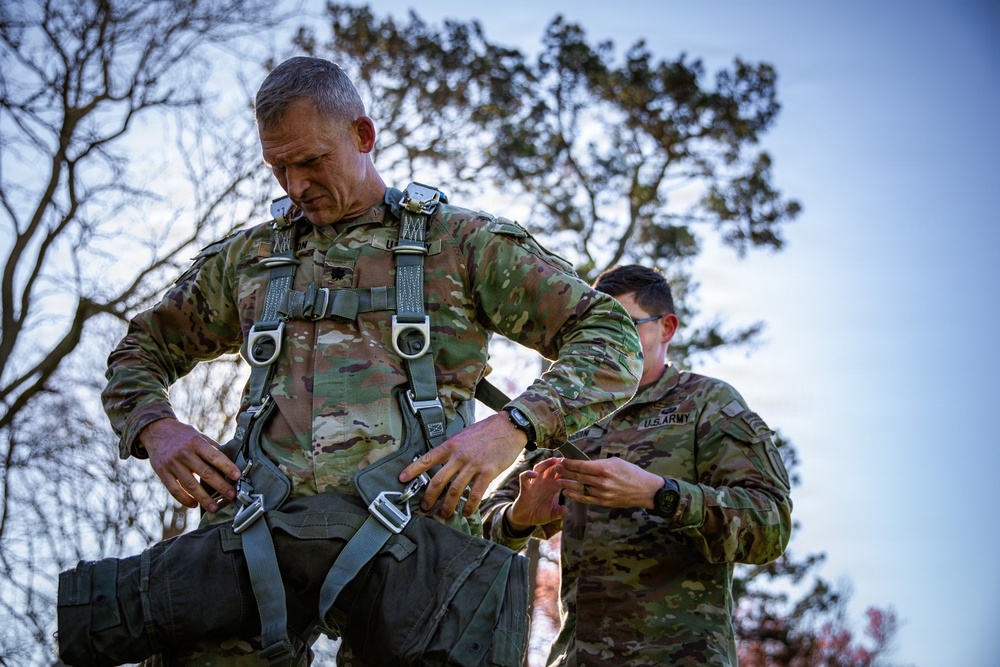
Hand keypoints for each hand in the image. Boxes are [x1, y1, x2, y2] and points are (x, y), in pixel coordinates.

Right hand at [140, 418, 241, 512]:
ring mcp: (172, 463)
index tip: (237, 476)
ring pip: (190, 485)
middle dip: (220, 486)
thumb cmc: (182, 434)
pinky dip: (184, 499)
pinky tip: (194, 505)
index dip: (227, 466)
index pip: (214, 456)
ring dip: (204, 498)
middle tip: (232, 495)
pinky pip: (174, 489)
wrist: (156, 430)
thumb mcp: (198, 435)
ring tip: (214, 507)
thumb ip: (213, 447)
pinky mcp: (161, 472)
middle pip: (205, 473)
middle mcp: (184, 453)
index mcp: (196, 442)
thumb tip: (233, 458)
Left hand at [400, 412, 525, 517]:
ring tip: (446, 514)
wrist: (509, 427)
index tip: (402, 479)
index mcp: (451, 445)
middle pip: (438, 480)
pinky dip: (469, 506)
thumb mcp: (465, 435)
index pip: (427, 459)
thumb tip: (443, 460)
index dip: (413, 470)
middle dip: (429, 497)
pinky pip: (475, 494)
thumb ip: (453, 448)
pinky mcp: (488, 472)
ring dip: (448, 506)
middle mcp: (459, 456)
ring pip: (454, 491)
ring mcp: (473, 465)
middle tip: (425, 507)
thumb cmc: (487, 430)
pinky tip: (467, 512)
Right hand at [507, 457, 567, 530]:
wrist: (526, 519)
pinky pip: (524, 477)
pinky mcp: (525, 487)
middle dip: (558, 463)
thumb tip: (565, 510)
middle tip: (566, 459)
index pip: (561, 475)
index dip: (567, 470)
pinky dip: (528, 473)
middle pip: (551, 468)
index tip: (575, 467)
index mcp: (553, 487)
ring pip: (539, 468)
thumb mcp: (552, 514)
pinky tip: (535, 474)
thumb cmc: (540, 513)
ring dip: (546, 463)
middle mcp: (544, 482)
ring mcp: (534, 483)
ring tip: (553, 460)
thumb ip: (559, 512)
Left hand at [553, 456, 662, 508]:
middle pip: (578, 477)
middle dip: (565, 472)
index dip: (569, 463)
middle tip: (556, 468)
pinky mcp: (604, 502)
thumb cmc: (631, 472)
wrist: (645, 490)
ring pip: (580, 488)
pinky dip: (575, 496)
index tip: (562, 460)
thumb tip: (584, 463)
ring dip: (567, 484)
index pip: (581, 465)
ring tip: (557, 480)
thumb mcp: (616, 462)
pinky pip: (586, 499)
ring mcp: (602, 494)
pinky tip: (567, 492)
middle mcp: (602, 482)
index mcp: (605, 469)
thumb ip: (599, 463)